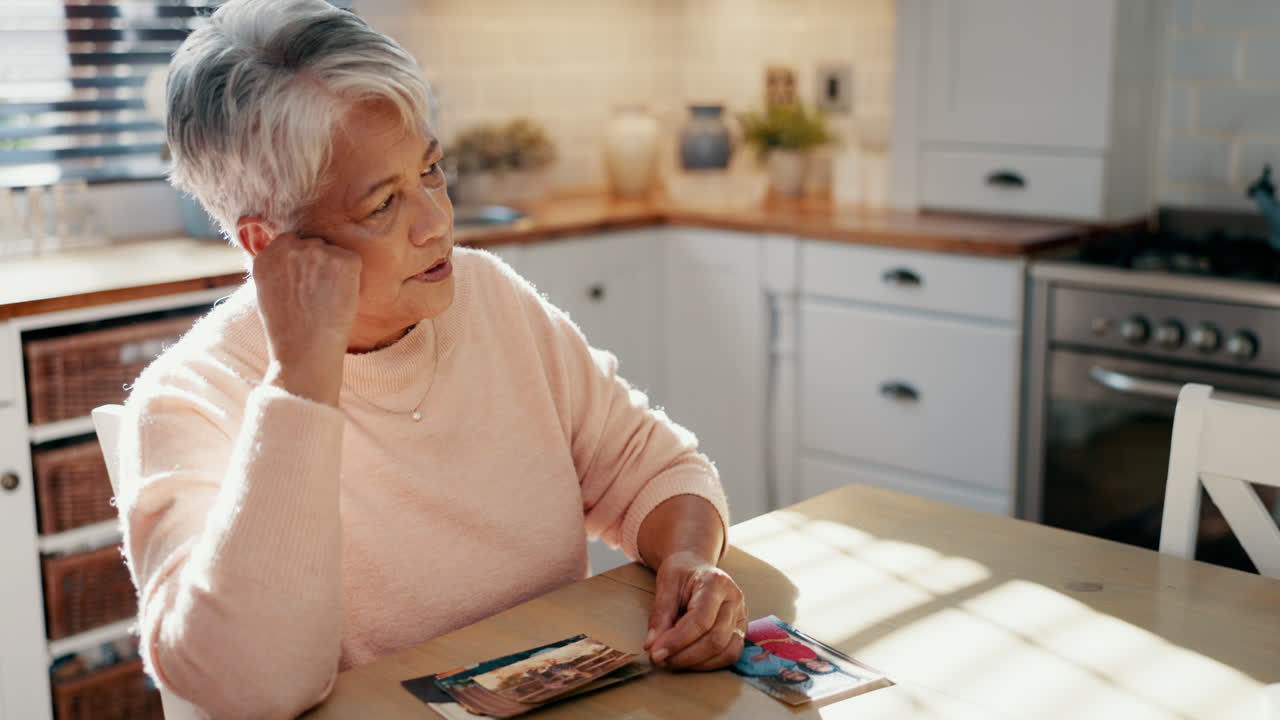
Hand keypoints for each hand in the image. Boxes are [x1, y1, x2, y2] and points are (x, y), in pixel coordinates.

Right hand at [253, 232, 360, 405]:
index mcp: (267, 256)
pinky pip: (353, 261)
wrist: (305, 351)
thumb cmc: (288, 332)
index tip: (306, 281)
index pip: (289, 242)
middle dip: (319, 264)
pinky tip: (342, 299)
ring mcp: (316, 251)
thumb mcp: (268, 294)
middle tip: (319, 295)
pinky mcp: (343, 259)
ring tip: (328, 300)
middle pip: (314, 244)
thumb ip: (277, 270)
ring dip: (336, 270)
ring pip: (333, 252)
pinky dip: (354, 279)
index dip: (302, 262)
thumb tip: (295, 260)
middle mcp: (289, 248)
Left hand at [643, 550, 746, 670]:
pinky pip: (730, 655)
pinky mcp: (740, 630)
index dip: (677, 641)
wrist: (696, 567)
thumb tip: (652, 646)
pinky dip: (708, 664)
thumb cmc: (681, 573)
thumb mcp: (666, 585)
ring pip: (726, 652)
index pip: (700, 620)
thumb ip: (660, 615)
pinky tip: (688, 661)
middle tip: (661, 660)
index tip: (656, 653)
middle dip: (686, 656)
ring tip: (672, 661)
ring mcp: (741, 616)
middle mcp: (735, 600)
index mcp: (717, 583)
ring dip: (697, 664)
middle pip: (716, 639)